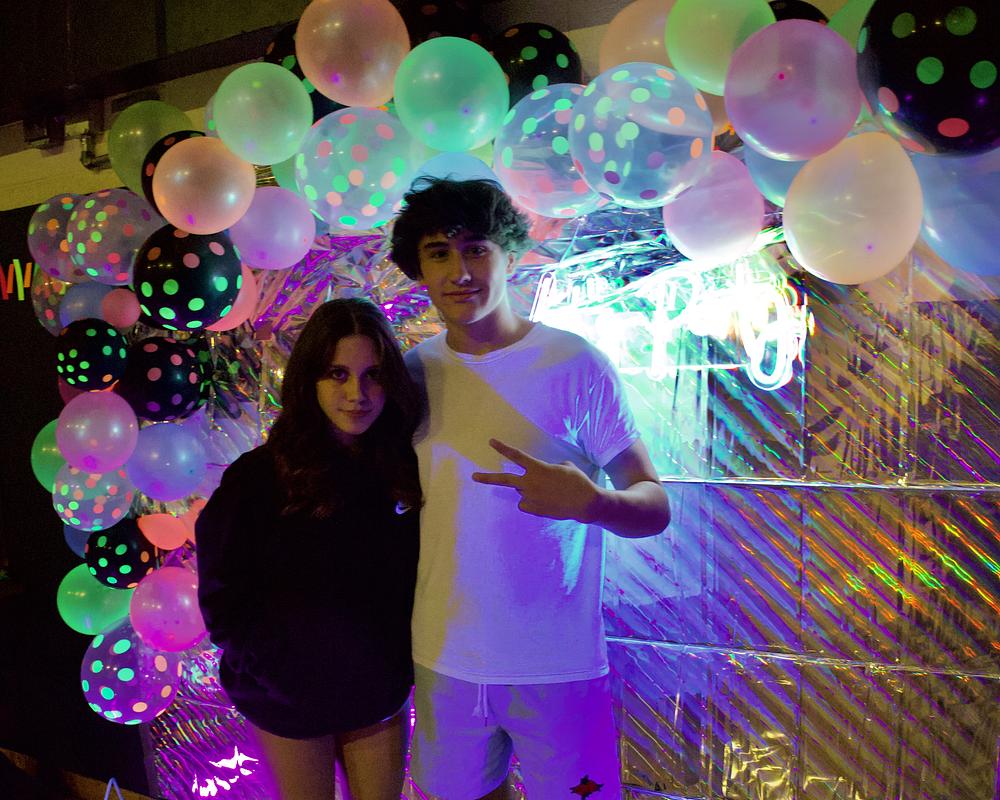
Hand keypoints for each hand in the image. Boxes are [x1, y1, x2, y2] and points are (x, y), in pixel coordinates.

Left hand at [471, 439, 600, 521]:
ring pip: (521, 491)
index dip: (502, 448)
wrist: (584, 503)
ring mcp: (530, 497)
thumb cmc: (576, 481)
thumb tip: (541, 476)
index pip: (516, 455)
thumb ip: (548, 468)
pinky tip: (547, 501)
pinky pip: (527, 503)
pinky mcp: (533, 509)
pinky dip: (533, 502)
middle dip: (487, 477)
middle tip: (474, 476)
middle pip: (504, 479)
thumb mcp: (564, 467)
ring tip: (548, 492)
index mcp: (537, 468)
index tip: (491, 442)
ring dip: (530, 490)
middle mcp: (530, 482)